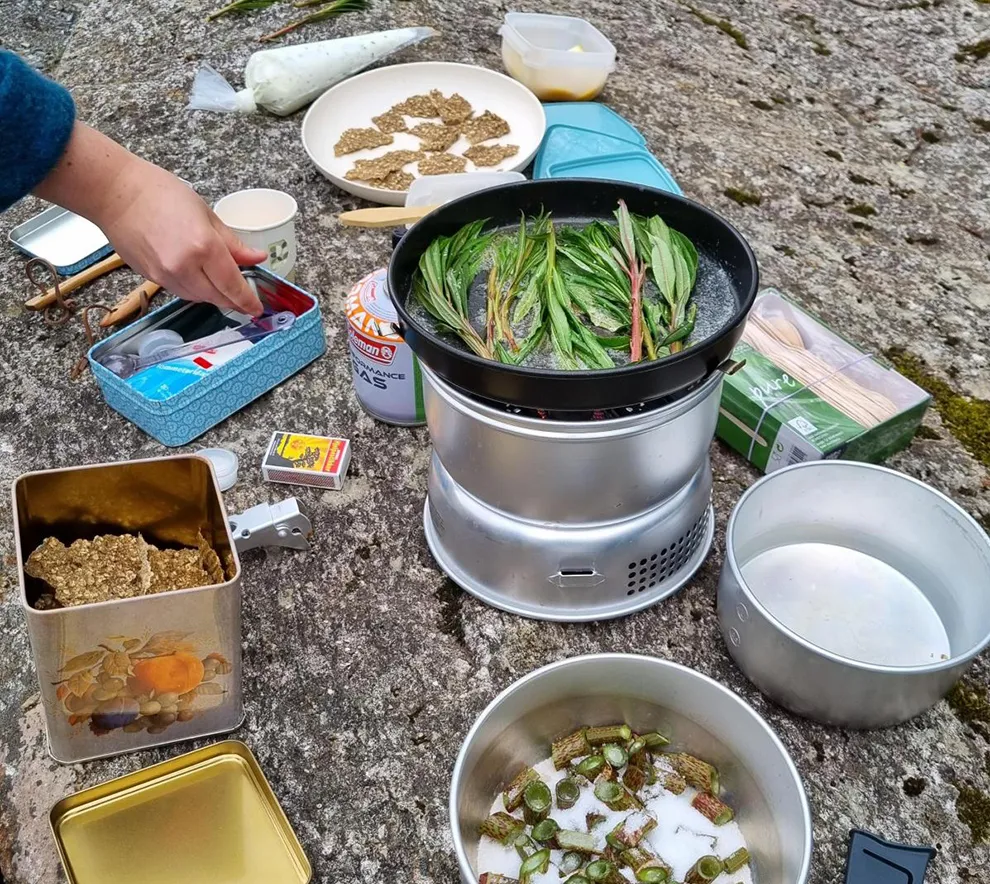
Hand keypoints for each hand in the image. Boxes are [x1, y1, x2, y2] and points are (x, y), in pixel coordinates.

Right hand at [98, 159, 266, 315]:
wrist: (114, 193)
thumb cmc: (159, 193)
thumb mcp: (206, 214)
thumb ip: (233, 243)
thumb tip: (257, 258)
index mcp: (203, 247)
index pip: (233, 285)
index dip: (248, 300)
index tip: (257, 307)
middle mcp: (184, 267)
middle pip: (218, 298)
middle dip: (234, 301)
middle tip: (246, 300)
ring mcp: (165, 275)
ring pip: (199, 298)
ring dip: (214, 296)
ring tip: (223, 286)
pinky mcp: (151, 278)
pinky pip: (181, 292)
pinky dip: (195, 290)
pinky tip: (200, 279)